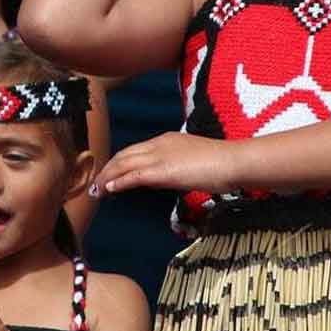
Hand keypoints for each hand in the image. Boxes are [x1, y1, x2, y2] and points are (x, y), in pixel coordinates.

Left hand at [96, 131, 235, 195]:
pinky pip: (134, 175)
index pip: (134, 150)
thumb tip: (162, 177)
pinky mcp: (163, 170)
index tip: (109, 174)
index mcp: (166, 140)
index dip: (118, 162)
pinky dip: (119, 182)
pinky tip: (109, 189)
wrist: (234, 161)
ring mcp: (160, 156)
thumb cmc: (221, 164)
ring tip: (96, 191)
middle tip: (96, 184)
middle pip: (124, 155)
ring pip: (124, 164)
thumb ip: (174, 166)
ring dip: (107, 177)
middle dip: (108, 170)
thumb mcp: (192, 161)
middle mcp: (158, 144)